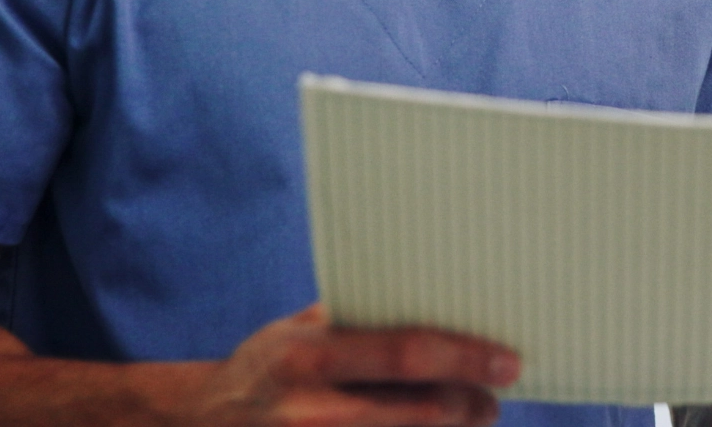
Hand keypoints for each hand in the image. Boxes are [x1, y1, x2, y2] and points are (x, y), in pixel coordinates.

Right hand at [190, 304, 518, 426]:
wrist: (203, 424)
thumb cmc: (265, 369)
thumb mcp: (297, 332)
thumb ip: (357, 323)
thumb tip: (438, 296)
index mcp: (308, 357)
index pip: (405, 355)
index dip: (466, 358)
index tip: (508, 361)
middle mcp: (313, 411)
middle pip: (425, 413)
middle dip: (473, 405)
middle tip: (494, 394)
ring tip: (474, 414)